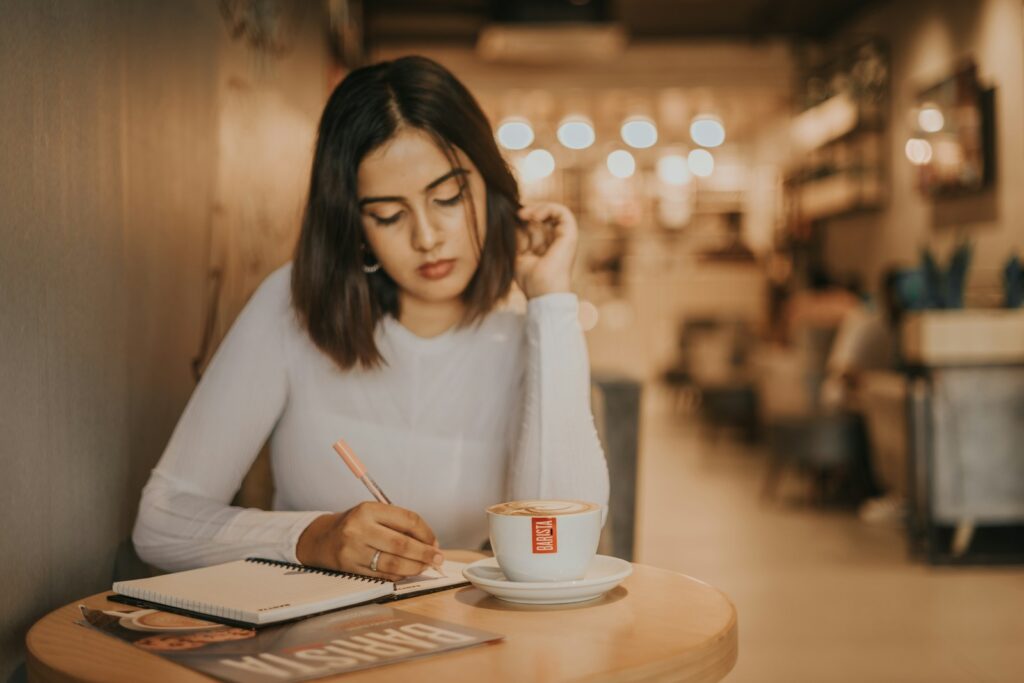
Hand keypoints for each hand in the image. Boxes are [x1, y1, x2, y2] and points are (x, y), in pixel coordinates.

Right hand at [295, 503, 443, 580]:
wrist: (322, 539)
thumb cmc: (356, 525)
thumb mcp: (374, 514)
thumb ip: (399, 524)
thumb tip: (430, 543)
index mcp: (368, 510)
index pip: (407, 520)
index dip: (426, 533)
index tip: (435, 542)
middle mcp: (359, 529)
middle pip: (401, 544)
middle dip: (425, 553)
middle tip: (438, 558)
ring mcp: (354, 551)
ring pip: (393, 564)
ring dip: (415, 567)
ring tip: (425, 566)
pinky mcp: (351, 569)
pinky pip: (383, 575)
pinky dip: (400, 575)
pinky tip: (408, 571)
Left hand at [515, 202, 577, 298]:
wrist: (543, 292)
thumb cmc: (530, 280)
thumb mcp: (518, 255)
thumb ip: (517, 238)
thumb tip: (512, 219)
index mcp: (546, 247)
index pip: (538, 225)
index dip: (526, 218)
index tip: (513, 219)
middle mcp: (557, 241)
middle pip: (545, 217)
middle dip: (530, 211)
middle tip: (517, 215)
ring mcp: (564, 237)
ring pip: (555, 211)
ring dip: (538, 208)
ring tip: (524, 214)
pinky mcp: (570, 234)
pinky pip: (563, 212)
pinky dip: (548, 209)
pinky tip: (535, 216)